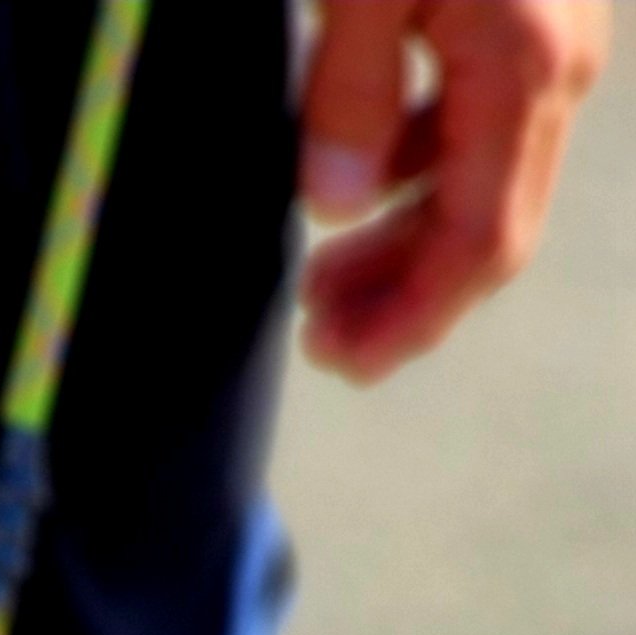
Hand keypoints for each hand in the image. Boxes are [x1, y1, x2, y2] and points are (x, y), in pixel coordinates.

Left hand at [299, 0, 609, 380]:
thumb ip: (350, 91)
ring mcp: (552, 42)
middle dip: (403, 298)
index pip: (479, 244)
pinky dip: (416, 173)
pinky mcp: (530, 15)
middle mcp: (557, 69)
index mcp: (523, 69)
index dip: (411, 318)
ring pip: (486, 181)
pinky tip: (356, 185)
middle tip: (316, 335)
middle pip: (490, 227)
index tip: (341, 361)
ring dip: (404, 240)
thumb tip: (334, 206)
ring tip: (323, 278)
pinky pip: (479, 123)